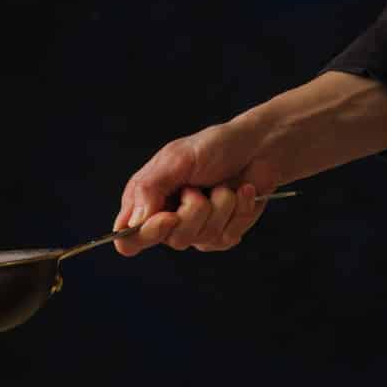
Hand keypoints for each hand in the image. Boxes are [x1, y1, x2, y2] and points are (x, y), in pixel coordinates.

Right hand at [112, 120, 281, 255]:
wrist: (258, 146)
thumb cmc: (212, 146)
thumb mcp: (176, 159)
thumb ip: (150, 189)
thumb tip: (133, 223)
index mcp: (145, 200)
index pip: (128, 238)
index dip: (146, 235)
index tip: (169, 217)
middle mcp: (167, 219)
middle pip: (172, 240)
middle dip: (193, 211)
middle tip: (197, 188)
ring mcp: (196, 230)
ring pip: (202, 238)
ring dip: (220, 206)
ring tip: (221, 185)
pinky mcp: (222, 234)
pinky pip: (228, 236)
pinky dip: (239, 210)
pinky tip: (241, 191)